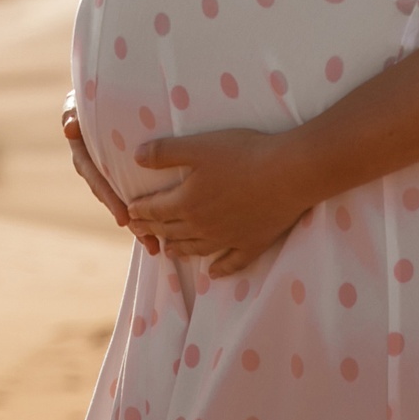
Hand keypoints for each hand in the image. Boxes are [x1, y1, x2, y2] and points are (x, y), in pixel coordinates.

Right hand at [63, 96, 160, 254]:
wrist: (111, 91)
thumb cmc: (93, 94)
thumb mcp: (80, 101)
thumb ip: (73, 111)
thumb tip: (69, 127)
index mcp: (85, 154)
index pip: (97, 179)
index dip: (110, 198)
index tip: (124, 217)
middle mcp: (97, 167)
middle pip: (113, 197)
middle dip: (130, 219)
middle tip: (146, 237)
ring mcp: (112, 171)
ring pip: (126, 199)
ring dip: (140, 223)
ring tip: (155, 244)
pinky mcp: (129, 171)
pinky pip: (138, 192)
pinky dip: (150, 210)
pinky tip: (164, 229)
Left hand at [128, 128, 314, 276]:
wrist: (288, 173)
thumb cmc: (242, 154)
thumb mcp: (198, 146)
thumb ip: (165, 152)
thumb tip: (136, 156)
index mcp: (186, 203)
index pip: (155, 210)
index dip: (140, 211)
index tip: (130, 213)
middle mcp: (203, 226)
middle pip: (171, 231)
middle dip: (153, 231)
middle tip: (141, 233)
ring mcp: (228, 238)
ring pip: (196, 250)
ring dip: (179, 250)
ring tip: (168, 252)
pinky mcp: (253, 243)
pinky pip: (232, 263)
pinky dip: (220, 269)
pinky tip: (214, 273)